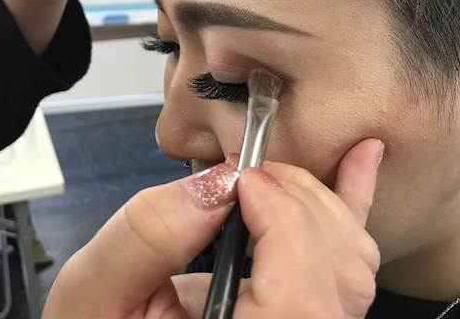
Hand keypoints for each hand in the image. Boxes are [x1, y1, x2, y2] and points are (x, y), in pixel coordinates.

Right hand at [41, 139, 382, 318]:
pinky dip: (353, 204)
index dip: (279, 215)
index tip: (236, 180)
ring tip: (273, 173)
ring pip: (352, 263)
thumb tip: (214, 183)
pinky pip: (349, 264)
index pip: (301, 291)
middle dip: (295, 197)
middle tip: (244, 176)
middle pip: (336, 267)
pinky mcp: (306, 313)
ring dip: (318, 198)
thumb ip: (146, 240)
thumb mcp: (96, 297)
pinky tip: (363, 156)